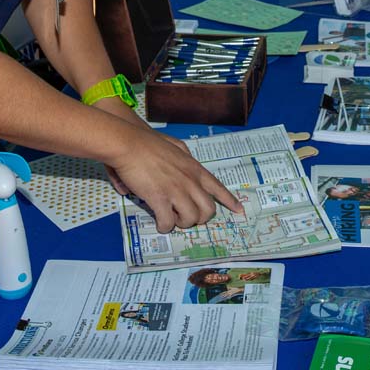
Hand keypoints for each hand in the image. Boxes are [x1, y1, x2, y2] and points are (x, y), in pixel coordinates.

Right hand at [107, 121, 242, 232]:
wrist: (130, 144)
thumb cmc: (148, 142)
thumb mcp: (175, 144)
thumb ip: (183, 153)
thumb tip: (183, 156)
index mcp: (194, 169)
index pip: (218, 188)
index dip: (230, 201)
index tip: (239, 211)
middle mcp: (190, 181)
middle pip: (208, 210)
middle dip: (199, 218)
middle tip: (187, 217)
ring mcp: (176, 190)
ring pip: (191, 219)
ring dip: (182, 223)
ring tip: (171, 219)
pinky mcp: (160, 198)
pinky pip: (168, 222)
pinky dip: (165, 227)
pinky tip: (160, 223)